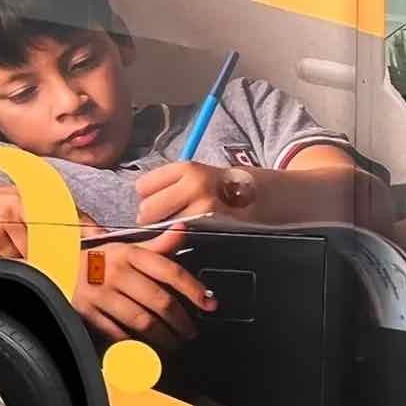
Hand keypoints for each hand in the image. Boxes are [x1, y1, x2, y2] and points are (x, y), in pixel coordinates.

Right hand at [72, 226, 214, 350]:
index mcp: (127, 253)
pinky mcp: (86, 312)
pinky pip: (118, 334)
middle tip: (190, 330)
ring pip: (142, 321)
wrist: (54, 265)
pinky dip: (136, 344)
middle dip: (182, 321)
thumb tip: (183, 229)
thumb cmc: (95, 258)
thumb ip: (157, 243)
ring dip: (164, 337)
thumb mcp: (124, 245)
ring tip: (174, 342)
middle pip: (160, 301)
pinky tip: (147, 348)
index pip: (169, 270)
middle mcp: (114, 271)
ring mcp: (99, 293)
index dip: (194, 289)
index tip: (208, 303)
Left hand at [135, 162, 256, 224]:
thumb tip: (140, 202)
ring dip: (166, 229)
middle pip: (147, 209)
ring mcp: (205, 207)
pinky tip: (193, 232)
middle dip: (152, 216)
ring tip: (183, 224)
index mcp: (187, 168)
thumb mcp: (197, 173)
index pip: (143, 186)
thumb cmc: (224, 186)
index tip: (160, 200)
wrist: (265, 196)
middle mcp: (195, 184)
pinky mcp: (215, 226)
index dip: (148, 196)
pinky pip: (182, 236)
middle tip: (168, 217)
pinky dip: (182, 237)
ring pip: (162, 226)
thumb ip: (170, 184)